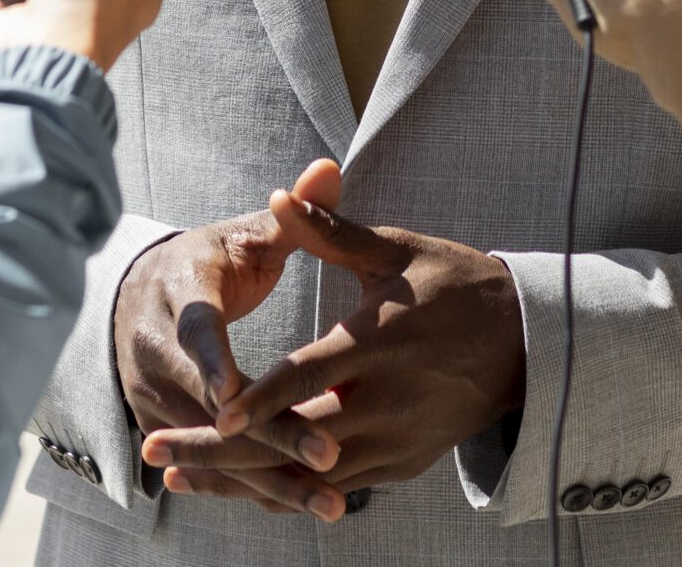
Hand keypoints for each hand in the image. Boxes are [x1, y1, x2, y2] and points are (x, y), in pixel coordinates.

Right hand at [117, 161, 350, 519]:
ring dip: (269, 475)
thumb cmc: (209, 262)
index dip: (217, 364)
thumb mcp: (244, 235)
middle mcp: (154, 353)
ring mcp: (153, 396)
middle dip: (269, 435)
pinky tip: (304, 504)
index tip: (248, 394)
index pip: (196, 333)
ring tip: (332, 499)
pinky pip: (213, 463)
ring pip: (214, 444)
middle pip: (212, 405)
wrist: (142, 298)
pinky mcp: (163, 427)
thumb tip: (330, 167)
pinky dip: (255, 484)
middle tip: (330, 456)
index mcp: (175, 298)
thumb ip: (293, 213)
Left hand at [151, 189, 526, 495]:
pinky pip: (333, 485)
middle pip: (294, 440)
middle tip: (157, 450)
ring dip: (243, 479)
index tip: (214, 411)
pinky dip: (284, 488)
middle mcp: (386, 402)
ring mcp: (396, 442)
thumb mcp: (394, 251)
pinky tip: (236, 484)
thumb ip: (329, 233)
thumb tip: (278, 193)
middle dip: (223, 450)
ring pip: (308, 476)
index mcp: (379, 343)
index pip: (309, 377)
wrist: (524, 344)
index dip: (261, 397)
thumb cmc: (453, 285)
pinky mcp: (402, 465)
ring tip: (177, 476)